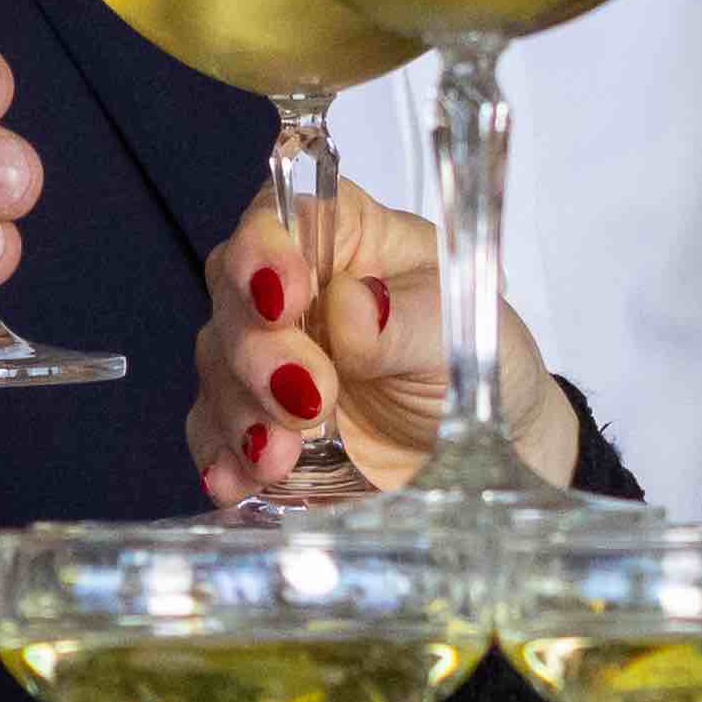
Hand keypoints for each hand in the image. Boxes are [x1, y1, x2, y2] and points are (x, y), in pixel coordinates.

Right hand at [181, 179, 574, 500]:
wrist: (488, 449)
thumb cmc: (478, 361)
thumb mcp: (462, 334)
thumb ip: (408, 320)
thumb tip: (348, 308)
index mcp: (344, 239)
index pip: (277, 220)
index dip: (264, 253)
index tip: (284, 300)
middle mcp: (295, 291)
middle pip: (232, 297)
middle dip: (257, 353)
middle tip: (310, 400)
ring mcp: (268, 358)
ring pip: (216, 367)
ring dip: (239, 414)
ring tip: (279, 459)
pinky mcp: (258, 421)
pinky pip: (213, 433)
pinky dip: (220, 457)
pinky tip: (235, 482)